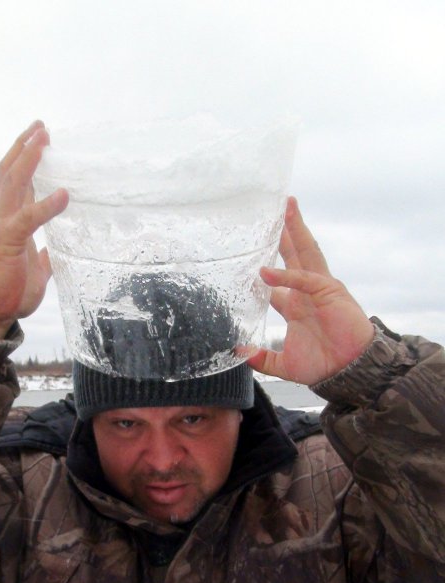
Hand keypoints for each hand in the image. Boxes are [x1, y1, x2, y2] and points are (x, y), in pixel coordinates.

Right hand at [0, 121, 68, 339]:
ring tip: (44, 137)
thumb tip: (54, 252)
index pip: (16, 183)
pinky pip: (28, 218)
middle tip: (42, 126)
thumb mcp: (36, 273)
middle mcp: (1, 218)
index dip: (27, 160)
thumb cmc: (8, 294)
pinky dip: (47, 205)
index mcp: (8, 223)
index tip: (41, 140)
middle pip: (9, 171)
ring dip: (29, 158)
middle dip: (26, 147)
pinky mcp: (7, 241)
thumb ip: (44, 259)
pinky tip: (64, 195)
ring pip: (13, 182)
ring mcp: (2, 227)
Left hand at [241, 197, 374, 385]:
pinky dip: (286, 275)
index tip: (247, 256)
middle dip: (286, 231)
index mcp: (294, 305)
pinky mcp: (329, 291)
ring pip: (305, 253)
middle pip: (294, 254)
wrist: (347, 371)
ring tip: (287, 208)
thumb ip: (261, 358)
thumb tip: (239, 352)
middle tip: (276, 208)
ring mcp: (318, 288)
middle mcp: (306, 292)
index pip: (275, 280)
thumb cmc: (322, 365)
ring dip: (296, 230)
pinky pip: (305, 279)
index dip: (262, 268)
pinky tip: (267, 272)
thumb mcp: (283, 364)